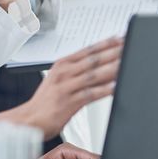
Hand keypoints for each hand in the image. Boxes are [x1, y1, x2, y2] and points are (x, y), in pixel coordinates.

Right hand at [0, 37, 122, 138]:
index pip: (87, 50)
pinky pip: (91, 94)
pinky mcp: (69, 102)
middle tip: (129, 46)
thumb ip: (76, 72)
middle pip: (93, 60)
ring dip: (112, 68)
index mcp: (62, 65)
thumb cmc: (44, 102)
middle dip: (113, 52)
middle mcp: (64, 73)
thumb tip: (97, 66)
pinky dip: (104, 90)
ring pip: (94, 75)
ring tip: (127, 62)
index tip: (120, 38)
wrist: (28, 119)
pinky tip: (116, 87)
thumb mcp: (58, 80)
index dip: (105, 44)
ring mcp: (66, 87)